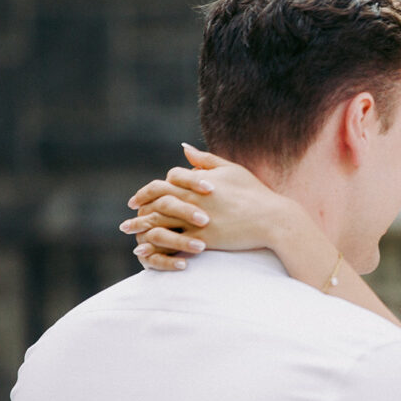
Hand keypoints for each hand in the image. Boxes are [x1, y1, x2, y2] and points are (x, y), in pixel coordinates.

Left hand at [120, 145, 291, 269]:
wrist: (272, 218)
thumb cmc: (253, 192)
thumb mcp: (231, 170)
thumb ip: (205, 160)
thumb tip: (184, 148)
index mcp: (201, 180)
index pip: (168, 180)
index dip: (151, 188)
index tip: (141, 196)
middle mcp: (195, 198)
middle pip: (158, 199)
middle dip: (140, 205)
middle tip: (128, 212)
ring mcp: (198, 219)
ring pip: (160, 221)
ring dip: (141, 226)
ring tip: (128, 231)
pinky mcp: (202, 239)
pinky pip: (172, 243)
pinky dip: (154, 247)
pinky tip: (143, 252)